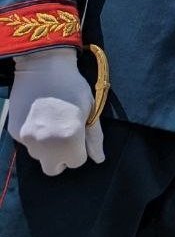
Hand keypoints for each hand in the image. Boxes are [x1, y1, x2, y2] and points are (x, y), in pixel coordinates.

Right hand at [8, 48, 103, 174]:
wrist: (43, 67)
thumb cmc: (72, 87)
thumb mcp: (90, 110)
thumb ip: (94, 138)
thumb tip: (98, 159)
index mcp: (69, 138)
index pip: (76, 162)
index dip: (80, 149)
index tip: (79, 135)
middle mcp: (46, 144)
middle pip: (54, 168)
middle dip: (61, 158)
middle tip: (65, 138)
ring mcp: (27, 139)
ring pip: (39, 157)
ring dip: (47, 149)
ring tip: (52, 124)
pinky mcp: (14, 132)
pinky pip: (27, 144)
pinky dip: (34, 138)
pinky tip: (40, 118)